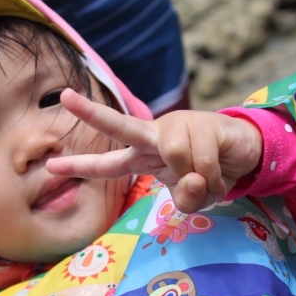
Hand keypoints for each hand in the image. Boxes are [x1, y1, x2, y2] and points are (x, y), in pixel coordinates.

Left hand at [46, 89, 260, 213]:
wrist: (244, 154)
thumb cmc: (209, 174)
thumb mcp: (193, 199)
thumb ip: (186, 198)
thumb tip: (192, 178)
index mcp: (143, 156)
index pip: (107, 163)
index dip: (81, 166)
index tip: (50, 166)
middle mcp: (154, 136)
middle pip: (120, 125)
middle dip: (92, 113)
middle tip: (65, 97)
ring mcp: (178, 127)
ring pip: (174, 155)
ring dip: (196, 180)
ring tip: (209, 184)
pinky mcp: (204, 122)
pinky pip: (201, 159)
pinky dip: (214, 178)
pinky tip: (221, 177)